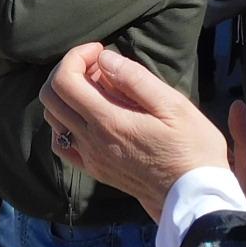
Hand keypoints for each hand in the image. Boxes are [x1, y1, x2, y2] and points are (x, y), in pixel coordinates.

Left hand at [40, 43, 226, 217]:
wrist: (194, 195)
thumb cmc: (193, 148)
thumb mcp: (174, 106)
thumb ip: (135, 79)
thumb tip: (104, 59)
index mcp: (109, 121)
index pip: (65, 81)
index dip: (76, 56)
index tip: (101, 50)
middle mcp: (91, 141)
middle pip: (51, 97)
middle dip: (69, 70)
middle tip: (100, 66)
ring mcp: (90, 158)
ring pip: (53, 118)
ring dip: (68, 94)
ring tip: (100, 87)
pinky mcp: (95, 170)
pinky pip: (62, 144)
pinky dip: (66, 121)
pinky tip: (91, 115)